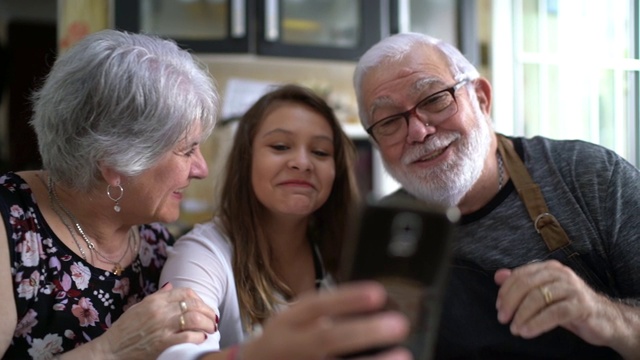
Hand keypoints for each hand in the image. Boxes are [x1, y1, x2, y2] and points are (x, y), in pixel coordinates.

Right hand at [97, 283, 217, 358]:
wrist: (110, 350)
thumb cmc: (124, 330)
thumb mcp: (139, 307)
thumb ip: (157, 297)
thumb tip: (171, 286)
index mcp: (155, 300)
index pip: (185, 293)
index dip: (199, 299)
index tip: (204, 307)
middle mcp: (160, 311)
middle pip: (194, 305)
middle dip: (208, 312)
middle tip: (213, 320)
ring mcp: (162, 327)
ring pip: (195, 319)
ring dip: (208, 324)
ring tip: (211, 329)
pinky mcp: (162, 343)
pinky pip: (188, 337)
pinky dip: (198, 337)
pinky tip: (201, 339)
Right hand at [240, 281, 410, 359]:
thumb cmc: (283, 342)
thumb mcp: (293, 319)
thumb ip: (324, 312)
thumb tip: (372, 300)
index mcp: (289, 322)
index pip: (317, 306)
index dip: (347, 299)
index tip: (379, 293)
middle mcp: (293, 347)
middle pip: (327, 339)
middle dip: (363, 332)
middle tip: (400, 324)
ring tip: (404, 355)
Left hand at [494, 259, 614, 345]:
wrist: (605, 319)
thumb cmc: (569, 305)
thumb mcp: (544, 294)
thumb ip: (522, 284)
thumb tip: (498, 276)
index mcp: (549, 268)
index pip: (520, 274)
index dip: (506, 291)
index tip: (498, 307)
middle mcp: (561, 274)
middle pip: (527, 284)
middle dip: (510, 302)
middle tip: (502, 318)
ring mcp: (572, 288)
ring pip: (539, 298)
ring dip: (522, 315)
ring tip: (514, 329)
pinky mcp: (581, 305)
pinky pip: (554, 313)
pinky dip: (537, 323)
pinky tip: (527, 332)